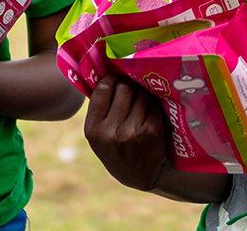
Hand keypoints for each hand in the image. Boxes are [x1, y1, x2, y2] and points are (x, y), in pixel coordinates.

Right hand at [84, 74, 168, 190]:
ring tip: (140, 102)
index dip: (111, 78)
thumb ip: (99, 109)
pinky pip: (153, 106)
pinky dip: (153, 107)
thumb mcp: (97, 134)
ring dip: (142, 95)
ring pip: (141, 95)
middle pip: (124, 88)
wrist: (137, 175)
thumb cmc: (115, 148)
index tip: (116, 78)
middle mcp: (111, 131)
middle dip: (129, 85)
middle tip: (131, 88)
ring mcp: (132, 132)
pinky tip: (149, 114)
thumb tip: (104, 71)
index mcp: (93, 129)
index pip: (102, 89)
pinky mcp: (151, 132)